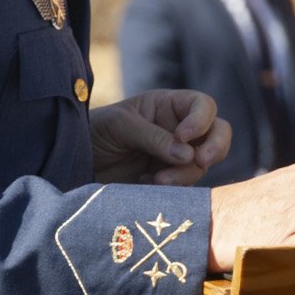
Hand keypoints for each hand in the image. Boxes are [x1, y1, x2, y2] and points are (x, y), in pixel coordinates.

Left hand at [93, 89, 232, 185]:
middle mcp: (179, 130)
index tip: (183, 136)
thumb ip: (152, 136)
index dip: (201, 120)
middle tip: (201, 161)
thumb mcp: (119, 125)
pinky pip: (186, 186)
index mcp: (168, 106)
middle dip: (216, 147)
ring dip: (185, 174)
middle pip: (218, 133)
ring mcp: (176, 157)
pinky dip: (174, 189)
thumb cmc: (95, 132)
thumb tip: (188, 154)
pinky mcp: (169, 181)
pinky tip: (147, 186)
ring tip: (156, 181)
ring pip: (202, 165)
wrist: (76, 162)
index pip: (202, 106)